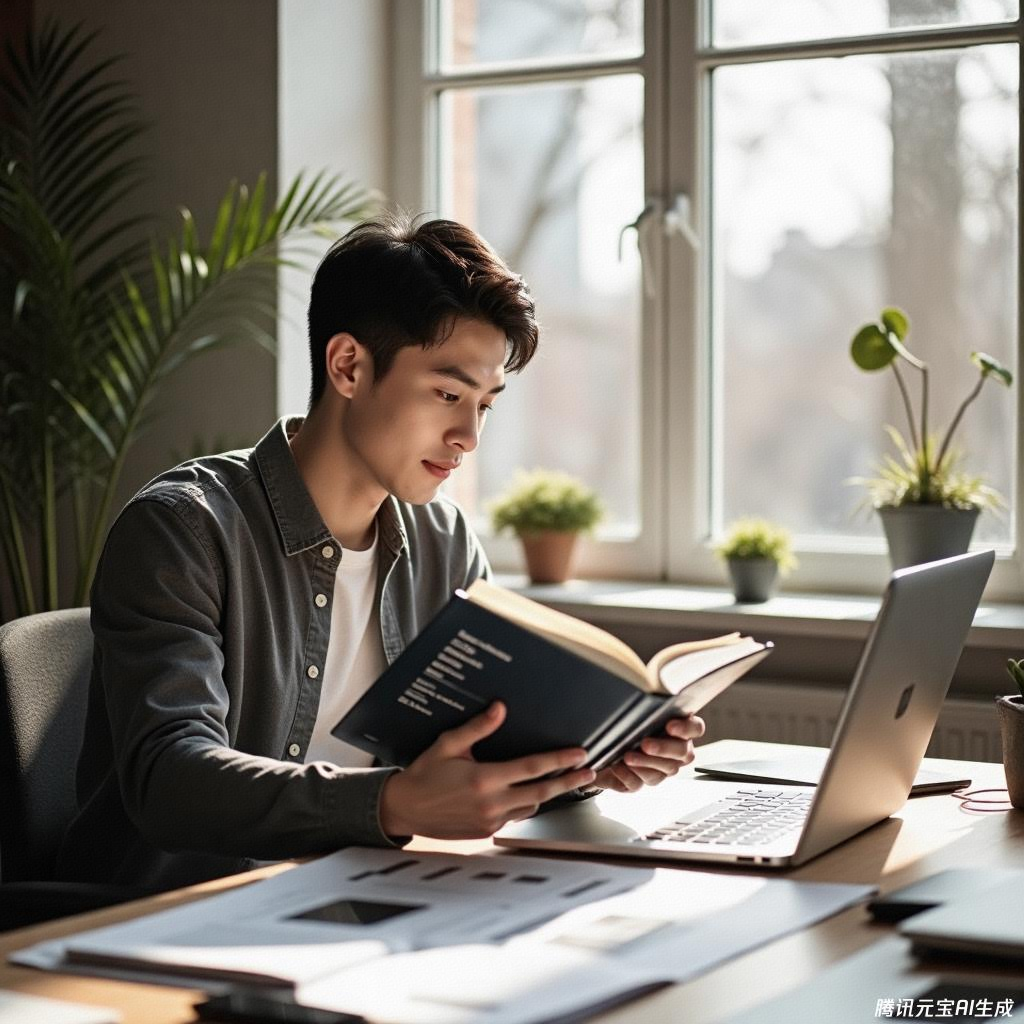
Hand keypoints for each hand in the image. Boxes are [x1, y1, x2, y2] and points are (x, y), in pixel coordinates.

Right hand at [378, 701, 595, 838]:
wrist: (405, 808)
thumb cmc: (424, 774)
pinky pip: (515, 817)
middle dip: (569, 782)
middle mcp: (491, 803)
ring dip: (548, 793)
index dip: (559, 760)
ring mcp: (490, 821)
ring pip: (531, 806)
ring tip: (563, 780)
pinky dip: (525, 804)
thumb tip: (499, 709)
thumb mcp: (448, 744)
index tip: (579, 755)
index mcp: (484, 780)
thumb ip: (477, 728)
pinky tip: (528, 793)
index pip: (532, 768)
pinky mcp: (486, 831)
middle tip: (590, 772)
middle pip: (542, 792)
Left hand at [592, 715, 705, 792]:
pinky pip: (641, 783)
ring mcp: (662, 768)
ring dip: (645, 763)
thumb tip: (644, 688)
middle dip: (664, 748)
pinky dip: (629, 775)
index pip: (695, 728)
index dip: (686, 728)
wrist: (604, 746)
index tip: (670, 725)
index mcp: (679, 728)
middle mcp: (676, 750)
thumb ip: (646, 706)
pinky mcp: (642, 781)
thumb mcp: (635, 710)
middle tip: (646, 743)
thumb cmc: (625, 723)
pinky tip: (618, 767)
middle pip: (683, 753)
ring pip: (665, 770)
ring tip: (627, 756)